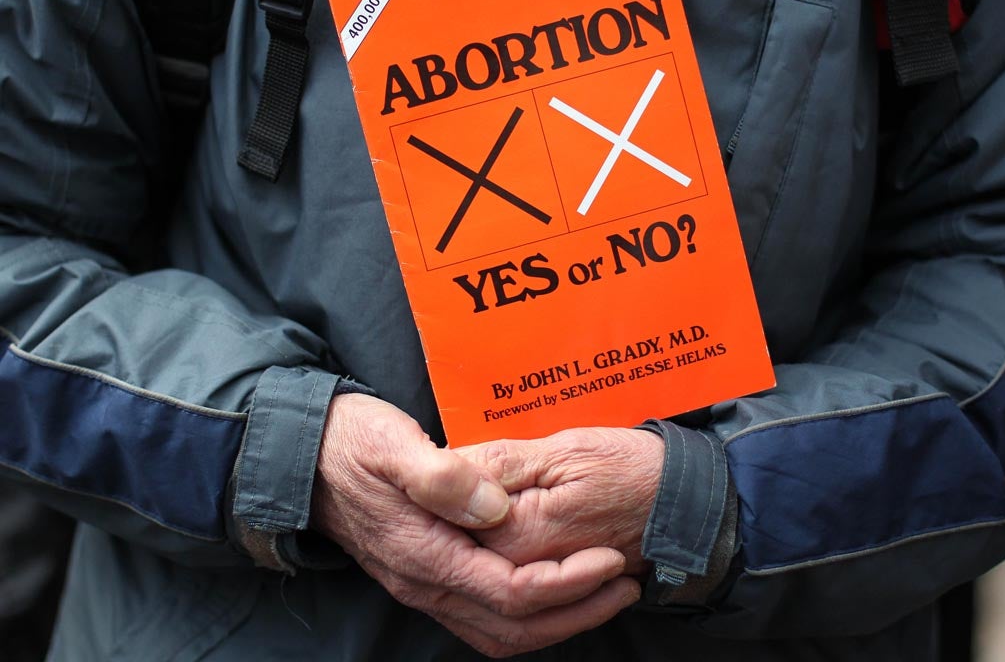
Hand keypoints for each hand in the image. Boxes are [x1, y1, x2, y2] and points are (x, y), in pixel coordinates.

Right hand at [312, 393, 640, 656]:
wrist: (305, 458)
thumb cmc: (354, 443)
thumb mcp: (394, 445)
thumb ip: (443, 478)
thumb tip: (495, 508)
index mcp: (425, 554)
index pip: (512, 592)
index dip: (568, 582)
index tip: (611, 560)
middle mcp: (425, 584)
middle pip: (514, 627)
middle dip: (578, 611)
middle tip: (626, 585)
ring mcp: (423, 586)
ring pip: (500, 632)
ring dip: (557, 621)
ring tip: (603, 594)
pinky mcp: (425, 577)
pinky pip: (483, 619)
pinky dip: (526, 618)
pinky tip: (551, 593)